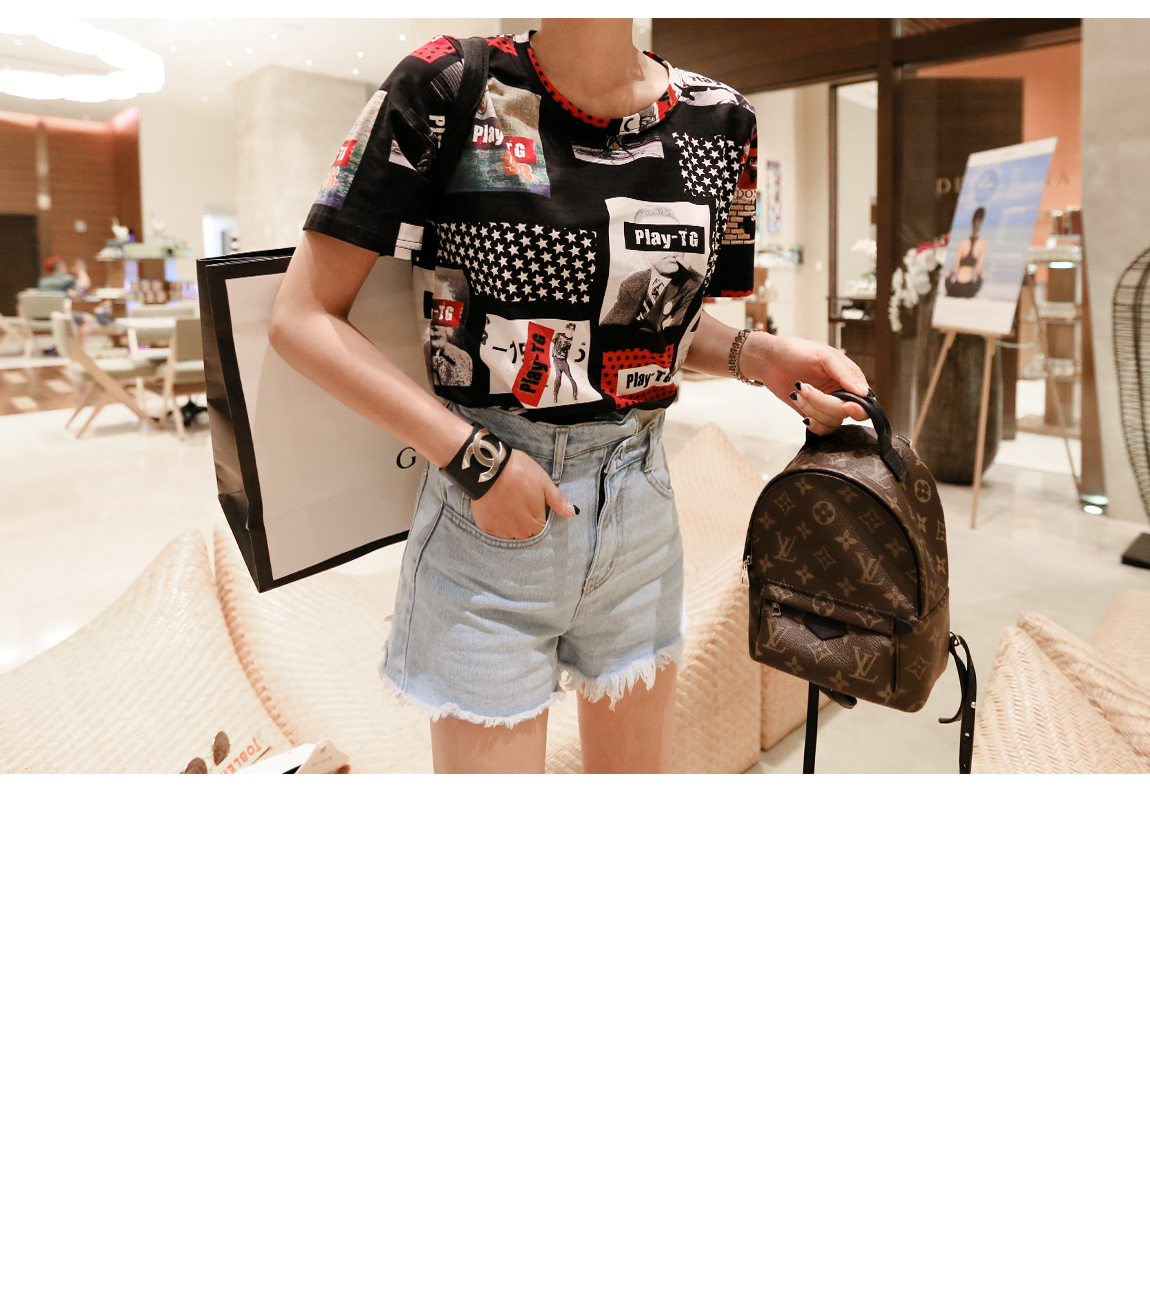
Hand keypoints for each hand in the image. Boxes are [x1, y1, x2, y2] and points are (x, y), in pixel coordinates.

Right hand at [469, 448, 575, 538]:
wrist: (489, 469)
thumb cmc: (520, 473)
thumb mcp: (544, 484)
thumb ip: (558, 501)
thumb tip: (573, 513)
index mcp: (536, 524)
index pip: (540, 528)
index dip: (536, 515)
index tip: (530, 503)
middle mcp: (520, 533)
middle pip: (525, 532)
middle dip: (523, 520)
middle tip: (517, 500)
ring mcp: (502, 532)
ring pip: (509, 531)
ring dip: (508, 522)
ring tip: (505, 503)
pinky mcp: (486, 528)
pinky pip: (493, 530)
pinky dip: (494, 521)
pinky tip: (494, 506)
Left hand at [741, 332, 868, 434]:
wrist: (770, 360)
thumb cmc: (797, 351)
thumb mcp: (825, 356)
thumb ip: (846, 373)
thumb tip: (865, 392)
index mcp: (849, 378)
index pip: (866, 402)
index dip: (859, 408)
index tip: (846, 405)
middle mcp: (841, 394)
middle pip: (845, 413)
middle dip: (824, 404)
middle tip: (805, 388)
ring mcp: (827, 406)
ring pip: (831, 422)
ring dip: (812, 409)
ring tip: (798, 391)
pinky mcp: (814, 415)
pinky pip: (821, 429)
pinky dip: (811, 421)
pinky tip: (799, 404)